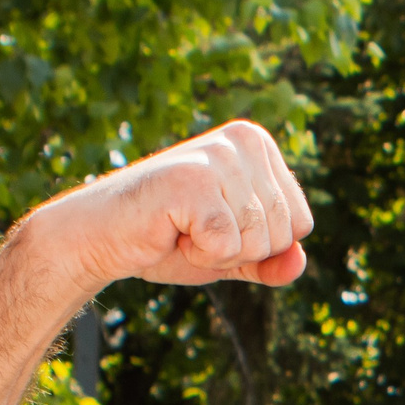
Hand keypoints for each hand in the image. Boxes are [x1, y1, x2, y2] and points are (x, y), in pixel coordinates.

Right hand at [28, 121, 312, 294]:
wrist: (103, 238)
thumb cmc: (169, 239)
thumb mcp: (233, 254)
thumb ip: (272, 261)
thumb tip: (299, 263)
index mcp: (258, 146)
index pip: (301, 224)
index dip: (261, 246)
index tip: (219, 226)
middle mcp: (243, 141)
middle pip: (283, 235)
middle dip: (241, 251)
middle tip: (196, 229)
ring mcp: (219, 157)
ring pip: (258, 241)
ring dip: (218, 253)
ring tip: (183, 228)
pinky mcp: (194, 181)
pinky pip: (226, 246)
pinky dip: (199, 254)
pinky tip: (171, 231)